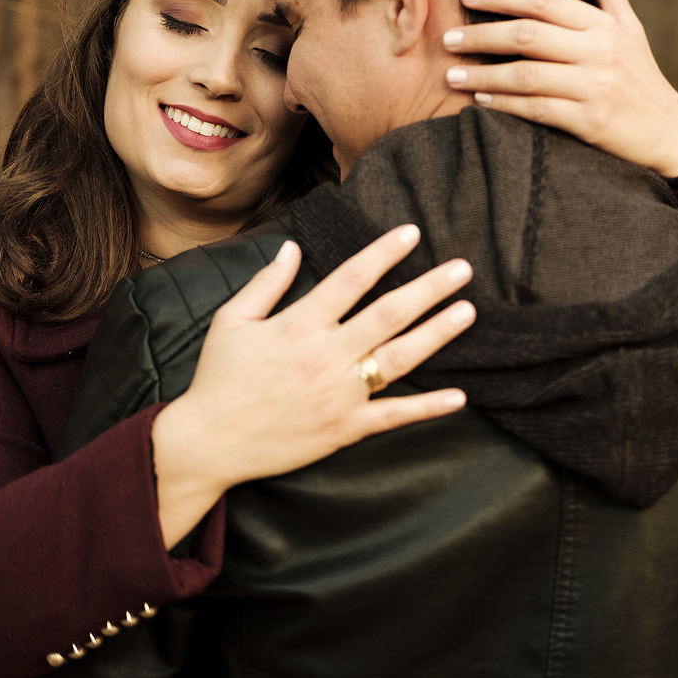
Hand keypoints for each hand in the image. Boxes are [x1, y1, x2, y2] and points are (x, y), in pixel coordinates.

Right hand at [151, 226, 474, 547]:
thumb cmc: (219, 379)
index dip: (384, 253)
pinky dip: (427, 407)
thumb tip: (293, 247)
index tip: (413, 233)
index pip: (351, 279)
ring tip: (468, 312)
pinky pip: (393, 417)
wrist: (209, 443)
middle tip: (463, 269)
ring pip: (398, 358)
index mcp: (299, 325)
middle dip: (428, 289)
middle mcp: (326, 356)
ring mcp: (339, 394)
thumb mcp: (232, 321)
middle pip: (388, 315)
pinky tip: (459, 397)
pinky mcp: (345, 429)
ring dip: (436, 334)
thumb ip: (266, 283)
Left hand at [442, 0, 677, 177]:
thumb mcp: (630, 30)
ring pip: (526, 75)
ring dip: (484, 74)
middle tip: (448, 39)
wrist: (670, 132)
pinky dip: (504, 104)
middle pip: (528, 35)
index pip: (544, 1)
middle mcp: (599, 52)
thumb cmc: (642, 78)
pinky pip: (536, 109)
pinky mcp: (589, 122)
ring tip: (454, 73)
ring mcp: (594, 87)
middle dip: (481, 35)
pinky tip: (481, 100)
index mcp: (603, 26)